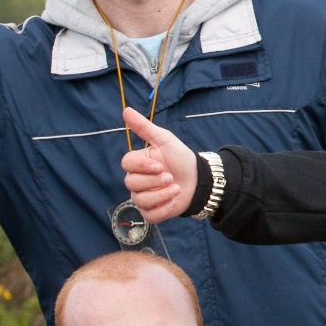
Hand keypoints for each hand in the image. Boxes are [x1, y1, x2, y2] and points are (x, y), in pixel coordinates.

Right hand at [119, 107, 198, 222]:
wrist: (199, 178)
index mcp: (138, 163)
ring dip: (162, 195)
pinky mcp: (152, 212)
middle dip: (154, 181)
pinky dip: (163, 209)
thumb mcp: (164, 139)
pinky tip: (174, 201)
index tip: (159, 165)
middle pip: (132, 184)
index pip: (126, 164)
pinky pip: (149, 216)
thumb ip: (144, 127)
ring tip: (176, 188)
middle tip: (170, 176)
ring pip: (140, 200)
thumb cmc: (180, 158)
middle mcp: (137, 181)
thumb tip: (126, 110)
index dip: (142, 167)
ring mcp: (144, 197)